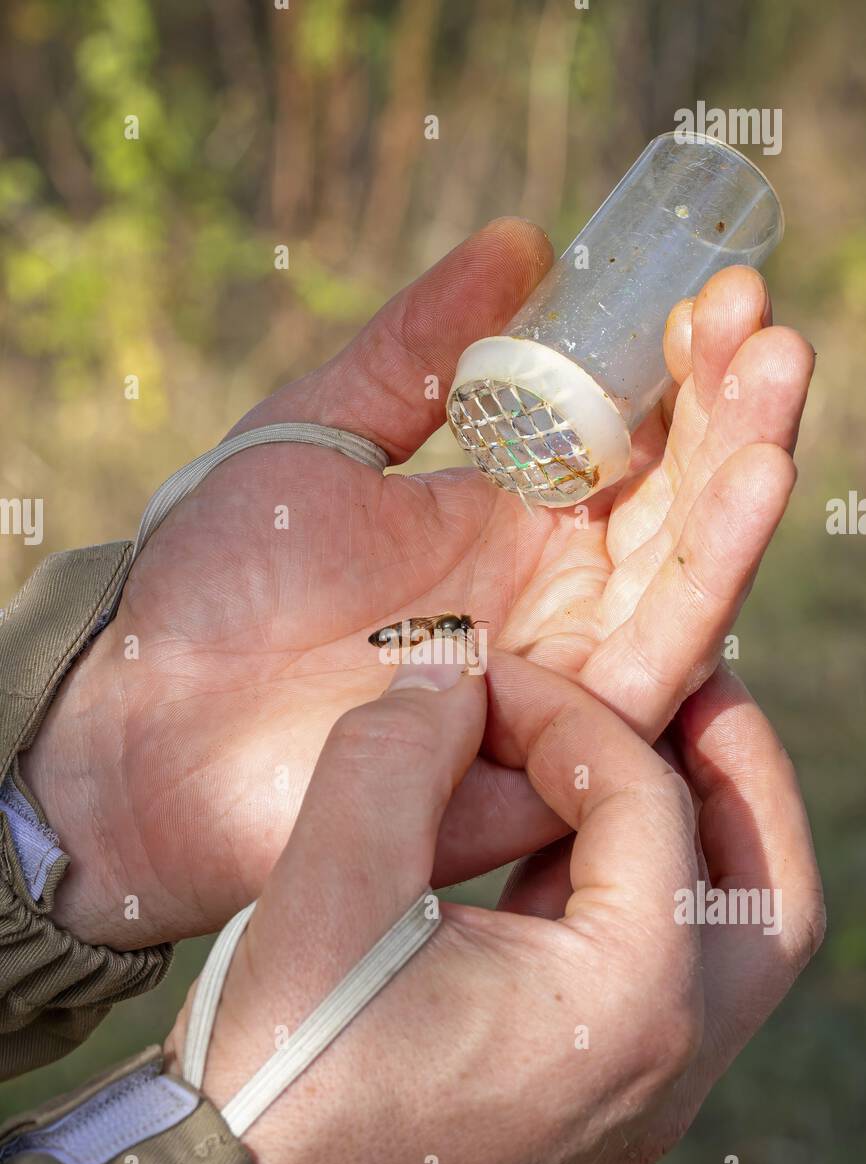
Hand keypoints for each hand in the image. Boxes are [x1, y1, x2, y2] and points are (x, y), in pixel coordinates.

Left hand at [23, 219, 813, 945]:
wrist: (152, 715)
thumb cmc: (220, 579)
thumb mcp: (322, 431)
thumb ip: (424, 348)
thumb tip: (524, 242)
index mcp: (503, 521)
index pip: (625, 438)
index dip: (674, 366)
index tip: (707, 287)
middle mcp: (548, 594)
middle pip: (673, 500)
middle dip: (727, 407)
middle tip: (761, 320)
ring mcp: (557, 669)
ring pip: (684, 572)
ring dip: (741, 476)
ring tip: (777, 376)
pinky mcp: (553, 745)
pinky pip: (654, 663)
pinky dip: (707, 576)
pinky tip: (747, 482)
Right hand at [165, 648, 823, 1163]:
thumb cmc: (289, 1074)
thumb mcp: (330, 886)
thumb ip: (395, 752)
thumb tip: (450, 676)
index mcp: (630, 1004)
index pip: (646, 801)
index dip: (567, 711)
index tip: (485, 678)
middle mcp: (668, 1062)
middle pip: (770, 885)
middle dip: (734, 767)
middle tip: (683, 684)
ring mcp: (642, 1097)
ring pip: (735, 940)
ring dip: (699, 832)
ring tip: (633, 746)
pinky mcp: (599, 1107)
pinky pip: (667, 978)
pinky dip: (644, 891)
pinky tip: (566, 838)